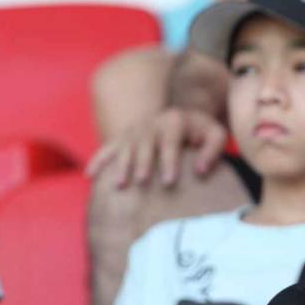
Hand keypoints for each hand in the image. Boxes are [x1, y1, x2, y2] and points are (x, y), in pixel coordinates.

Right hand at [85, 107, 226, 187]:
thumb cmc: (203, 133)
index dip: (169, 160)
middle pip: (144, 144)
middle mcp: (151, 123)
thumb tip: (200, 170)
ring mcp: (135, 130)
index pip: (169, 141)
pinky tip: (89, 176)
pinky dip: (98, 161)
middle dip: (142, 163)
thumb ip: (213, 150)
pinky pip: (108, 148)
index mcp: (174, 120)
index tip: (169, 181)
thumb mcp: (216, 135)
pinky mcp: (124, 138)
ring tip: (120, 184)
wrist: (185, 119)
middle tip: (142, 182)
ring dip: (121, 165)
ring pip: (124, 147)